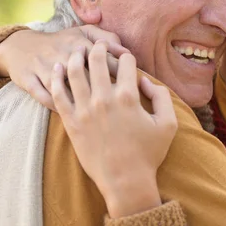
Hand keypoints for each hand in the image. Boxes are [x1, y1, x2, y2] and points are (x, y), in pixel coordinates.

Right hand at [0, 25, 128, 109]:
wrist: (22, 46)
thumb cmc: (64, 41)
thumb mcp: (86, 32)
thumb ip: (109, 38)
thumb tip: (126, 52)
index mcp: (81, 42)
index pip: (107, 58)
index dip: (122, 73)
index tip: (132, 83)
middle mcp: (63, 54)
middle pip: (89, 73)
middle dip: (106, 87)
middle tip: (120, 99)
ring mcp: (44, 68)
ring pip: (65, 86)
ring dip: (81, 99)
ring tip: (98, 108)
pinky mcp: (29, 80)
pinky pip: (45, 97)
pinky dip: (57, 106)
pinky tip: (73, 113)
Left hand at [50, 42, 176, 217]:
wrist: (125, 180)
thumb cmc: (149, 153)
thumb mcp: (168, 123)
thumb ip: (161, 96)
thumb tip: (145, 81)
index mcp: (129, 97)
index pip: (126, 63)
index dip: (128, 58)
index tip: (127, 60)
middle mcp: (105, 99)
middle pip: (98, 61)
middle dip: (100, 49)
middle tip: (100, 46)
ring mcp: (85, 110)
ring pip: (76, 72)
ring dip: (77, 57)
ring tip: (79, 51)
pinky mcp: (71, 121)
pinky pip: (58, 94)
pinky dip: (57, 78)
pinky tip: (58, 68)